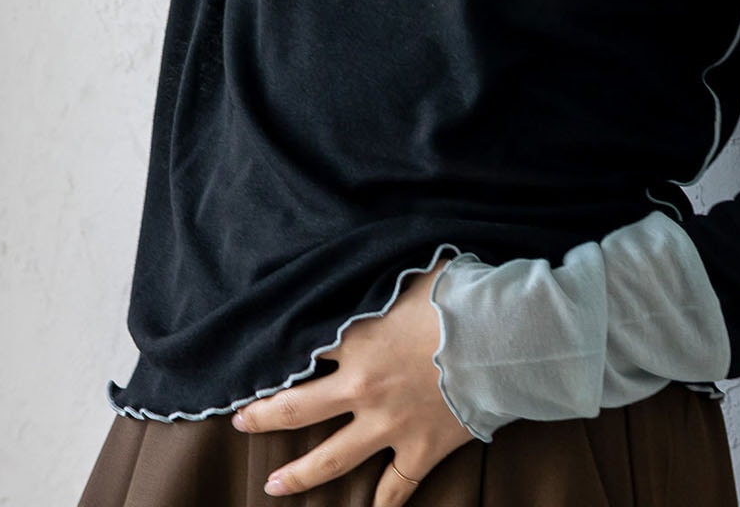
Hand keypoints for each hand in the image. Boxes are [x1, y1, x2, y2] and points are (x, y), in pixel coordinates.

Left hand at [232, 259, 476, 501]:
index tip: (250, 359)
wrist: (499, 340)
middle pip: (296, 409)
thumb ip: (383, 274)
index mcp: (355, 340)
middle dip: (262, 417)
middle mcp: (361, 388)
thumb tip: (369, 258)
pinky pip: (396, 488)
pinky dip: (382, 504)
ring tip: (273, 486)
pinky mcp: (419, 450)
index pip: (300, 346)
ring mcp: (388, 426)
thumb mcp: (413, 271)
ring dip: (299, 475)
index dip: (273, 352)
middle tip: (240, 422)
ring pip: (331, 459)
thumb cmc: (458, 296)